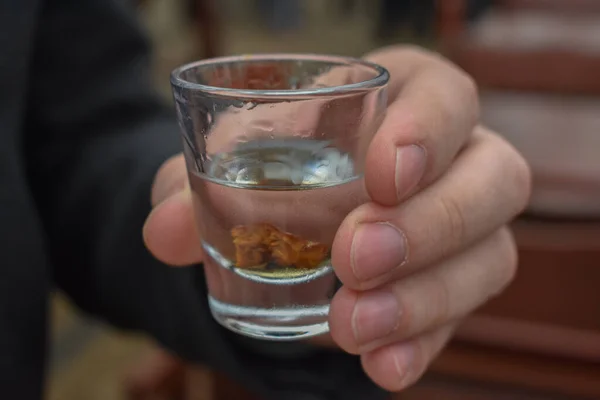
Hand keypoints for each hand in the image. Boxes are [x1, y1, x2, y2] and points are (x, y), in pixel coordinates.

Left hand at [143, 46, 530, 391]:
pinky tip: (381, 365)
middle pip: (495, 179)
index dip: (429, 132)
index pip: (448, 98)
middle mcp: (454, 159)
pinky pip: (462, 316)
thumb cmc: (273, 160)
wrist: (290, 208)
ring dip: (425, 297)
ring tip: (351, 325)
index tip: (379, 177)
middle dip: (431, 223)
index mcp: (405, 101)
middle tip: (353, 258)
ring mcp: (463, 225)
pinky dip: (423, 343)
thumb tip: (163, 232)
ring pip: (491, 256)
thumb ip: (194, 185)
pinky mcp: (453, 283)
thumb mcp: (231, 160)